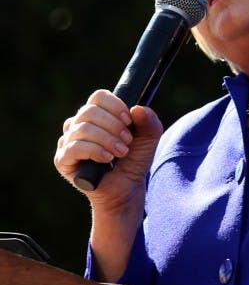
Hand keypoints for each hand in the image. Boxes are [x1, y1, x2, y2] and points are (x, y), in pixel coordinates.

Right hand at [54, 90, 162, 212]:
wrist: (127, 188)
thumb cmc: (134, 159)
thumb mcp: (149, 138)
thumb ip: (149, 121)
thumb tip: (137, 109)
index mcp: (97, 115)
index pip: (99, 97)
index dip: (115, 106)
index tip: (129, 121)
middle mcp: (78, 125)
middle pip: (90, 111)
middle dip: (114, 125)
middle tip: (127, 141)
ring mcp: (68, 141)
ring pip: (82, 128)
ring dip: (107, 139)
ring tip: (121, 152)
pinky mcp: (63, 160)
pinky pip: (73, 147)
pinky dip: (94, 150)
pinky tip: (107, 158)